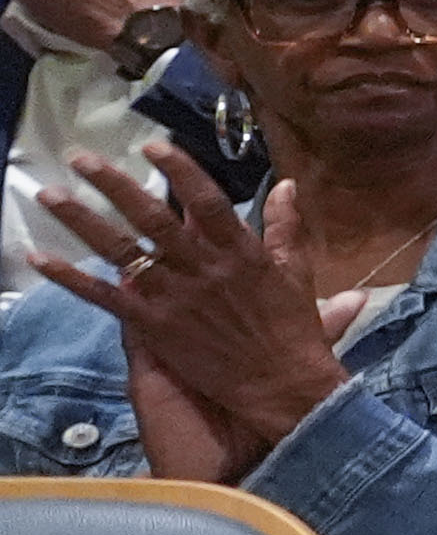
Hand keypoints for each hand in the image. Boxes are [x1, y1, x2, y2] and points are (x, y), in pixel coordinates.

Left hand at [31, 146, 354, 475]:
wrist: (281, 388)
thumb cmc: (292, 332)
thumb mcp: (298, 273)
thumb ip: (287, 227)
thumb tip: (284, 185)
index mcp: (241, 252)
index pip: (206, 202)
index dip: (179, 172)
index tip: (152, 146)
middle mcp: (203, 269)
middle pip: (152, 219)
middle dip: (114, 185)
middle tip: (81, 157)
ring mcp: (175, 297)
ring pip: (122, 251)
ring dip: (83, 220)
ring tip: (49, 194)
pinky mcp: (154, 325)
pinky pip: (105, 297)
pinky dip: (71, 278)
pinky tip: (39, 258)